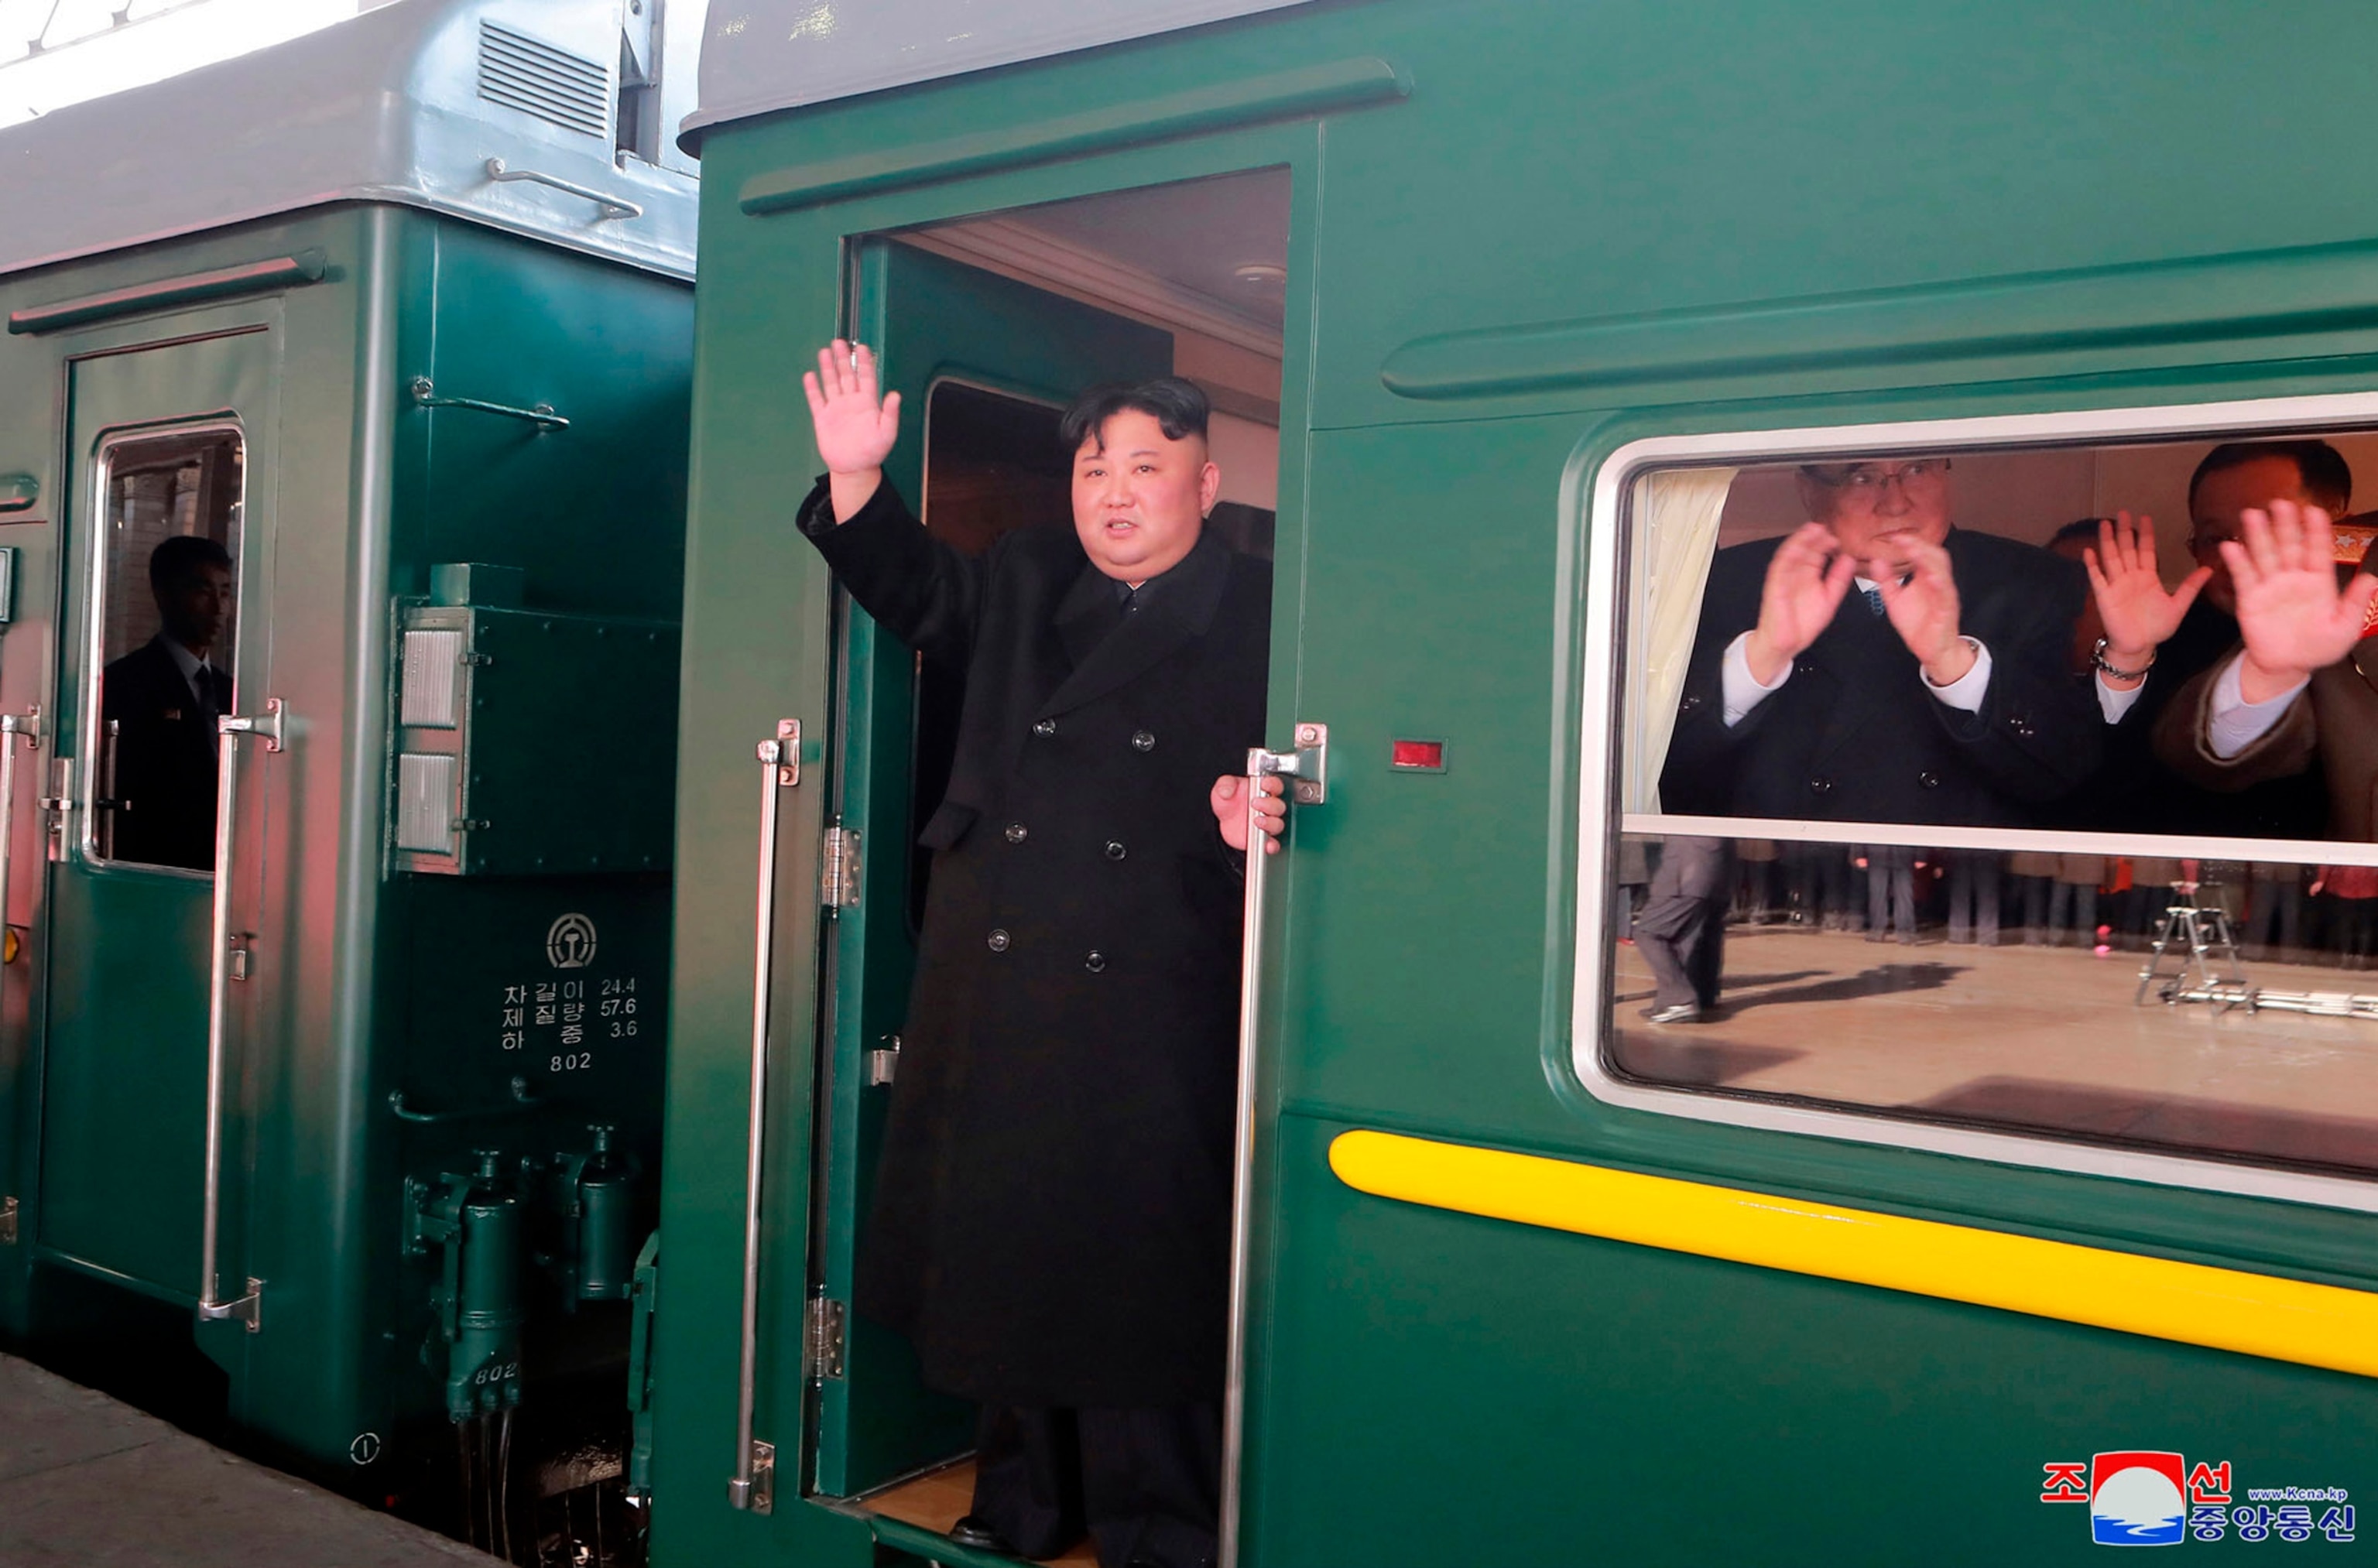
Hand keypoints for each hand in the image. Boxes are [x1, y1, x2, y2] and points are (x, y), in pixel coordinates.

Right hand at [800, 339, 901, 520]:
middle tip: (839, 342)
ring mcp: (836, 408)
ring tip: (824, 352)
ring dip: (828, 368)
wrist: (854, 468)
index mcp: (868, 403)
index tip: (860, 347)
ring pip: (831, 383)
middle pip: (847, 375)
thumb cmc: (873, 451)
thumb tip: (895, 394)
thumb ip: (890, 414)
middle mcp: (851, 401)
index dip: (864, 362)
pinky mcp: (822, 417)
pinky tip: (809, 375)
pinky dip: (813, 388)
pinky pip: (816, 400)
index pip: (866, 377)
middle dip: (843, 358)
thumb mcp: (887, 433)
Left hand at [1213, 774, 1284, 854]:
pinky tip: (1266, 844)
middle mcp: (1268, 807)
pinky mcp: (1263, 839)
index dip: (1272, 784)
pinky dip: (1272, 845)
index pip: (1275, 785)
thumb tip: (1227, 789)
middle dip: (1269, 804)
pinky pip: (1273, 844)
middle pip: (1278, 806)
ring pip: (1278, 824)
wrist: (1224, 820)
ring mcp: (1267, 823)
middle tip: (1254, 803)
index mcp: (1262, 791)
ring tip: (1256, 821)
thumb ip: (1225, 785)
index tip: (1264, 784)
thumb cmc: (1229, 801)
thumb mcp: (1223, 788)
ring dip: (1270, 823)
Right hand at [1742, 522, 1856, 682]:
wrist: (1786, 644)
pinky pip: (1779, 568)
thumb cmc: (1803, 624)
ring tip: (1811, 530)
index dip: (1826, 543)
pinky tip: (1795, 546)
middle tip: (1825, 528)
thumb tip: (1849, 559)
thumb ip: (1839, 579)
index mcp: (1810, 576)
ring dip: (1800, 541)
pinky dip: (1787, 556)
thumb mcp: (1829, 598)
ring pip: (1791, 554)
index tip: (1837, 537)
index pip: (1817, 554)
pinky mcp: (1775, 586)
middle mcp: (1797, 574)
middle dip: (1814, 538)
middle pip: (1805, 550)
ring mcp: (1785, 579)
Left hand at [1872, 537, 1973, 683]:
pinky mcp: (1947, 611)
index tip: (1893, 537)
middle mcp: (1938, 583)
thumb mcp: (1895, 600)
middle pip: (1935, 556)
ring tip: (1915, 550)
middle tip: (1903, 539)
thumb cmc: (1918, 624)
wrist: (1931, 649)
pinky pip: (1947, 596)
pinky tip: (1933, 578)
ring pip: (1942, 572)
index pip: (1922, 553)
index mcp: (1926, 577)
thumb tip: (1876, 560)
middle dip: (1920, 546)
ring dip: (1929, 560)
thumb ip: (1886, 580)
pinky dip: (1941, 585)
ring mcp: (1944, 596)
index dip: (1910, 543)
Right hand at [2083, 512, 2208, 678]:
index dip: (2145, 534)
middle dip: (2125, 531)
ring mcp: (2116, 585)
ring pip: (2111, 558)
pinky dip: (2092, 565)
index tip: (2145, 518)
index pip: (2146, 550)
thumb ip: (2190, 587)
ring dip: (2108, 541)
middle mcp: (2131, 577)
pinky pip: (2097, 578)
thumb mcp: (2178, 606)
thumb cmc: (2157, 628)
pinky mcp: (2104, 596)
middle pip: (2127, 549)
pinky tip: (2089, 552)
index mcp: (2148, 578)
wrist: (2139, 646)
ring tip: (2105, 524)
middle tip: (2123, 512)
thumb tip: (2209, 569)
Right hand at [2220, 500, 2377, 701]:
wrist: (2287, 665)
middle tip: (2280, 503)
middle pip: (2289, 546)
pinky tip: (2231, 546)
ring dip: (2258, 535)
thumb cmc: (2319, 647)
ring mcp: (2271, 586)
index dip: (2316, 531)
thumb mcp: (2345, 628)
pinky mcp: (2250, 599)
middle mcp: (2294, 578)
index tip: (2314, 510)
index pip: (2317, 550)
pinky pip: (2244, 577)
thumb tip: (2371, 579)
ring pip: (2265, 555)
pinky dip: (2237, 562)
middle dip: (2285, 525)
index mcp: (2319, 582)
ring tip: (2252, 515)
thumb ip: (2355, 603)